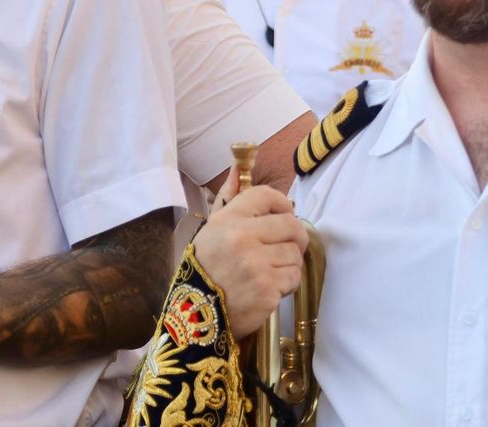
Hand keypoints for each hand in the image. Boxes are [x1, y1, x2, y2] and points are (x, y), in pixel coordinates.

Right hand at [193, 167, 310, 339]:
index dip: (282, 204)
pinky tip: (268, 290)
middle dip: (293, 238)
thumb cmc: (204, 272)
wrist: (193, 320)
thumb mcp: (210, 231)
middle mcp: (241, 238)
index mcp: (227, 220)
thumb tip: (238, 166)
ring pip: (295, 253)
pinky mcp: (266, 289)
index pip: (266, 195)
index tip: (284, 216)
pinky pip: (293, 277)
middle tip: (282, 250)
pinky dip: (286, 285)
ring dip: (288, 264)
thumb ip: (228, 198)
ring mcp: (255, 264)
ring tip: (269, 273)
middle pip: (291, 225)